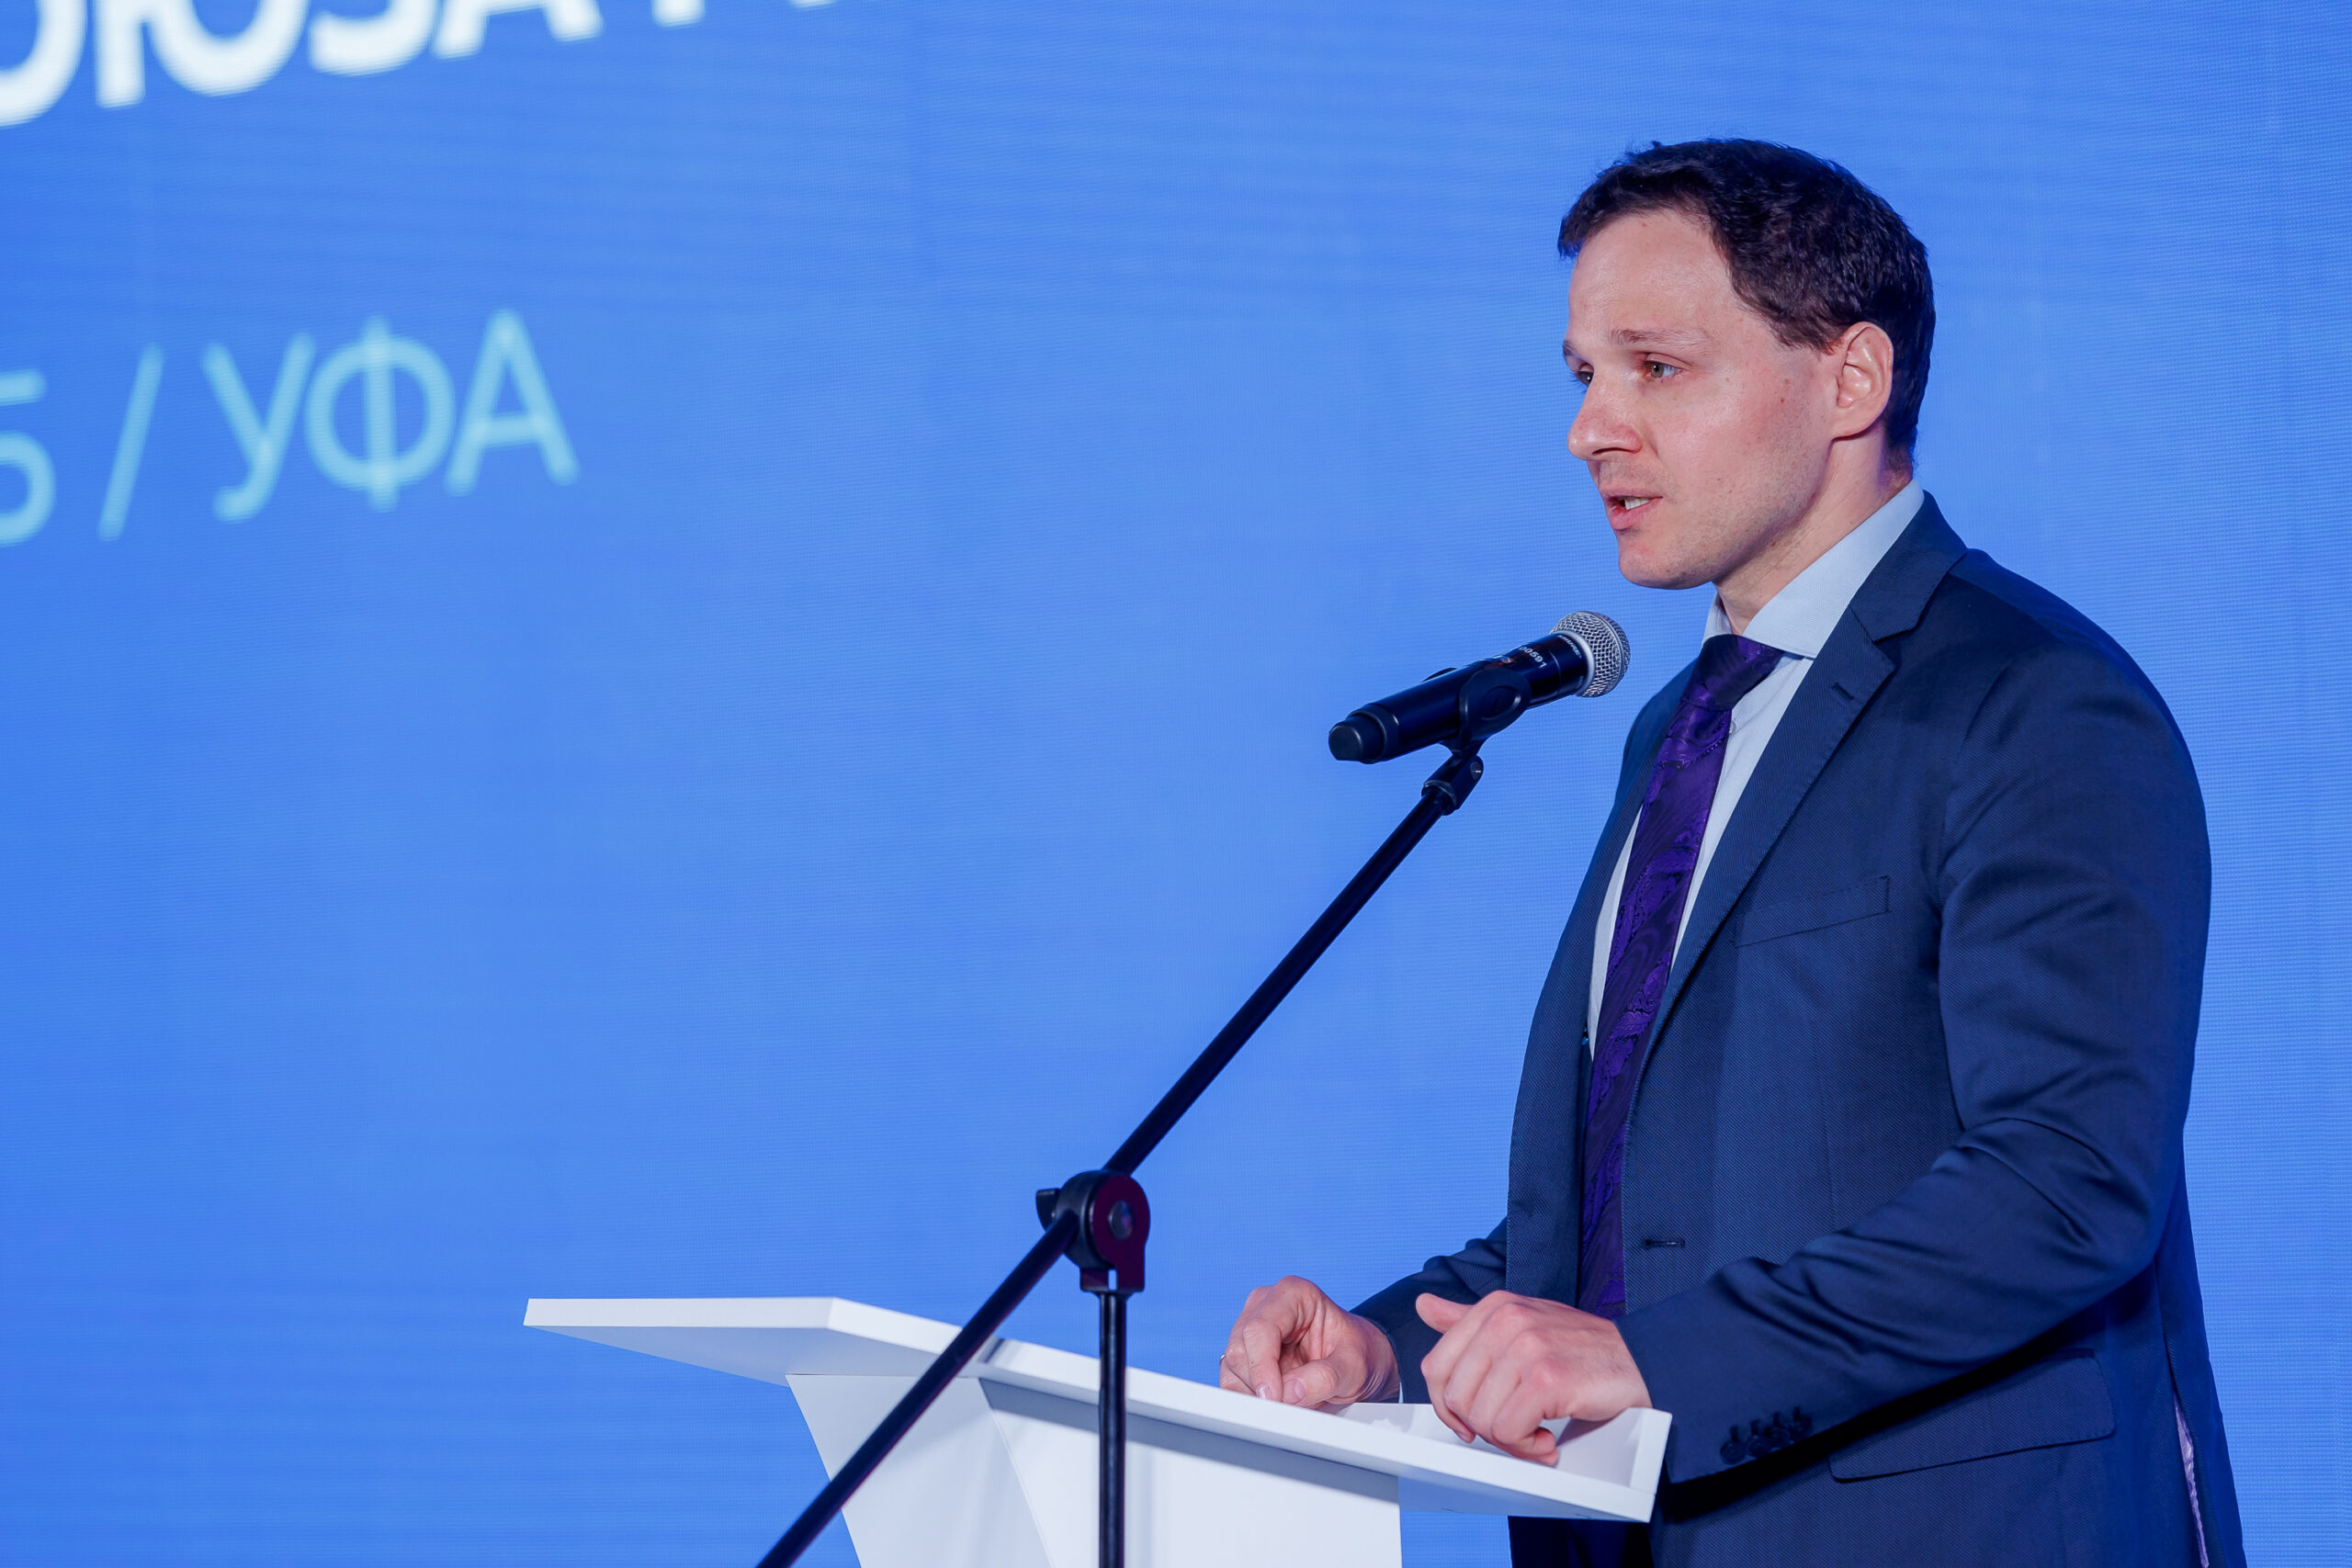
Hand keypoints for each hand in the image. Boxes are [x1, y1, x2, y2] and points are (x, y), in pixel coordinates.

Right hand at [1219, 1276, 1400, 1409]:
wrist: (1361, 1362)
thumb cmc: (1359, 1354)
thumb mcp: (1354, 1367)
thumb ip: (1324, 1378)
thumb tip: (1289, 1393)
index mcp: (1293, 1294)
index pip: (1260, 1329)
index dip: (1262, 1367)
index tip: (1274, 1398)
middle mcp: (1265, 1306)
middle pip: (1240, 1349)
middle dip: (1261, 1384)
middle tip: (1289, 1407)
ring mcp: (1250, 1329)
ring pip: (1232, 1367)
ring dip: (1256, 1393)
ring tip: (1292, 1401)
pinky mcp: (1245, 1354)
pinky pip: (1232, 1380)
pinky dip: (1250, 1398)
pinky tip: (1277, 1401)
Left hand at [1416, 1291, 1650, 1463]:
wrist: (1641, 1363)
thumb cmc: (1581, 1351)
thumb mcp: (1521, 1323)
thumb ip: (1468, 1319)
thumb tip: (1424, 1305)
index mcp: (1493, 1307)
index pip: (1436, 1367)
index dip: (1449, 1405)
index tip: (1472, 1421)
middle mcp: (1505, 1319)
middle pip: (1455, 1397)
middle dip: (1482, 1426)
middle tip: (1515, 1431)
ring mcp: (1526, 1346)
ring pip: (1481, 1418)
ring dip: (1510, 1441)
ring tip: (1538, 1432)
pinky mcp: (1546, 1377)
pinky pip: (1509, 1431)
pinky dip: (1527, 1447)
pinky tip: (1550, 1438)